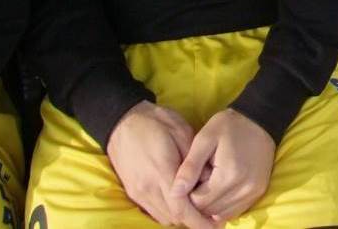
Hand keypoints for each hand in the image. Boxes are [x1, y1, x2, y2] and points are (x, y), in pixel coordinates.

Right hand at [106, 102, 213, 227]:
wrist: (123, 120)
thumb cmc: (156, 122)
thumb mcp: (181, 132)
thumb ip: (194, 160)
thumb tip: (210, 180)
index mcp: (161, 171)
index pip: (181, 207)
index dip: (198, 221)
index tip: (214, 226)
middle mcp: (147, 187)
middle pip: (173, 217)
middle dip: (192, 221)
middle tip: (212, 219)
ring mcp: (137, 192)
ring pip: (162, 217)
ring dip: (180, 217)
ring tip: (198, 211)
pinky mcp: (132, 192)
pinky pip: (152, 211)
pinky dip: (168, 212)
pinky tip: (180, 203)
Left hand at [172, 109, 275, 223]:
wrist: (260, 118)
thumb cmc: (229, 126)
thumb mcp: (205, 139)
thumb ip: (189, 168)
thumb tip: (174, 193)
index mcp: (228, 175)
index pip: (198, 203)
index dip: (187, 195)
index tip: (186, 179)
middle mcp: (244, 189)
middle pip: (209, 211)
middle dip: (198, 201)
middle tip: (196, 180)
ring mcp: (253, 192)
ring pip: (222, 215)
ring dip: (210, 205)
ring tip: (207, 183)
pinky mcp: (259, 192)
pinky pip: (235, 211)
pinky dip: (223, 205)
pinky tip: (219, 188)